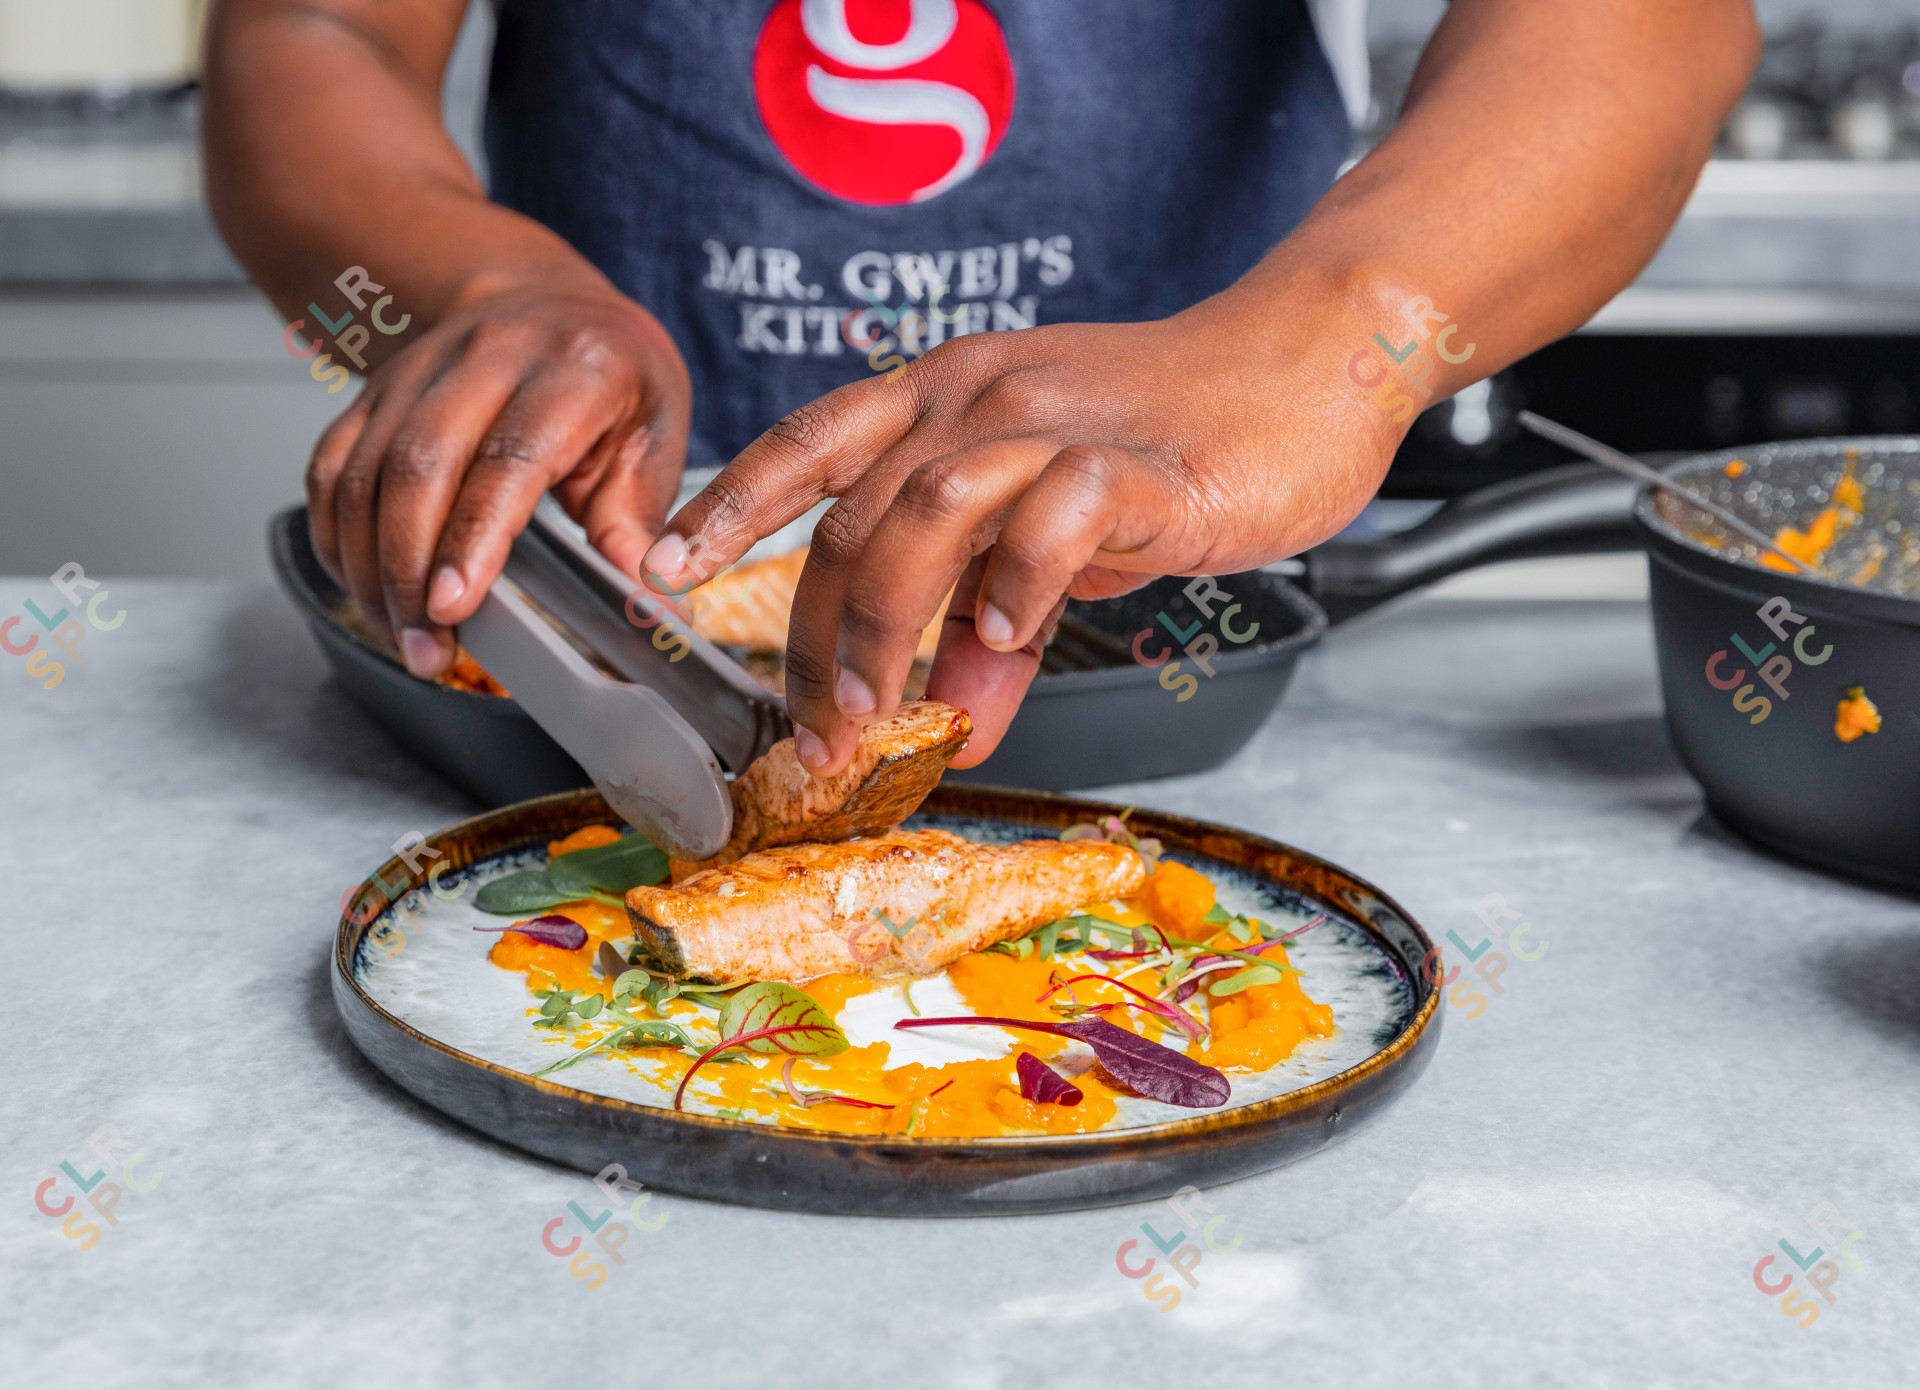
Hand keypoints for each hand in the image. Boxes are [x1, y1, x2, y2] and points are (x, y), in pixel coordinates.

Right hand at [305, 281, 690, 675]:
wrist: (547, 299)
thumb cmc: (609, 370)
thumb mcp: (656, 434)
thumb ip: (639, 522)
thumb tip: (646, 600)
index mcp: (570, 369)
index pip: (508, 458)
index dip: (472, 536)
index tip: (454, 605)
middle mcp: (485, 358)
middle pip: (418, 467)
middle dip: (410, 571)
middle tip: (429, 646)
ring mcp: (418, 371)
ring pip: (362, 472)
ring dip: (370, 567)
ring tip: (403, 635)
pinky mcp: (374, 392)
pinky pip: (330, 467)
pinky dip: (336, 537)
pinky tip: (364, 587)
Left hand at [638, 284, 1409, 774]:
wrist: (1308, 370)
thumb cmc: (1174, 444)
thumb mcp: (1063, 536)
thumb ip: (996, 624)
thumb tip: (951, 716)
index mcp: (948, 397)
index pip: (810, 443)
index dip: (729, 505)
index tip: (665, 569)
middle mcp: (981, 398)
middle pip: (855, 512)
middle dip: (818, 634)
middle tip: (820, 729)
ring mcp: (1055, 424)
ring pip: (926, 509)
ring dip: (889, 621)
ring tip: (885, 708)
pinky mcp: (1133, 465)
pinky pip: (1050, 517)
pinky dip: (1015, 583)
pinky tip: (1006, 638)